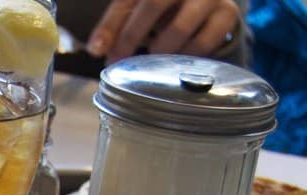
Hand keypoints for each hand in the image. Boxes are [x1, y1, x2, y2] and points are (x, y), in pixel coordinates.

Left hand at [87, 0, 240, 62]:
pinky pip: (204, 42)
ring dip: (159, 49)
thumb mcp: (134, 7)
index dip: (111, 26)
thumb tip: (96, 50)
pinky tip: (175, 60)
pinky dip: (184, 56)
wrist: (201, 1)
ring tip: (151, 57)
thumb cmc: (161, 5)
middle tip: (120, 59)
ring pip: (180, 27)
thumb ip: (113, 26)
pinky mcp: (227, 13)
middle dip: (132, 37)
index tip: (99, 52)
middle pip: (154, 4)